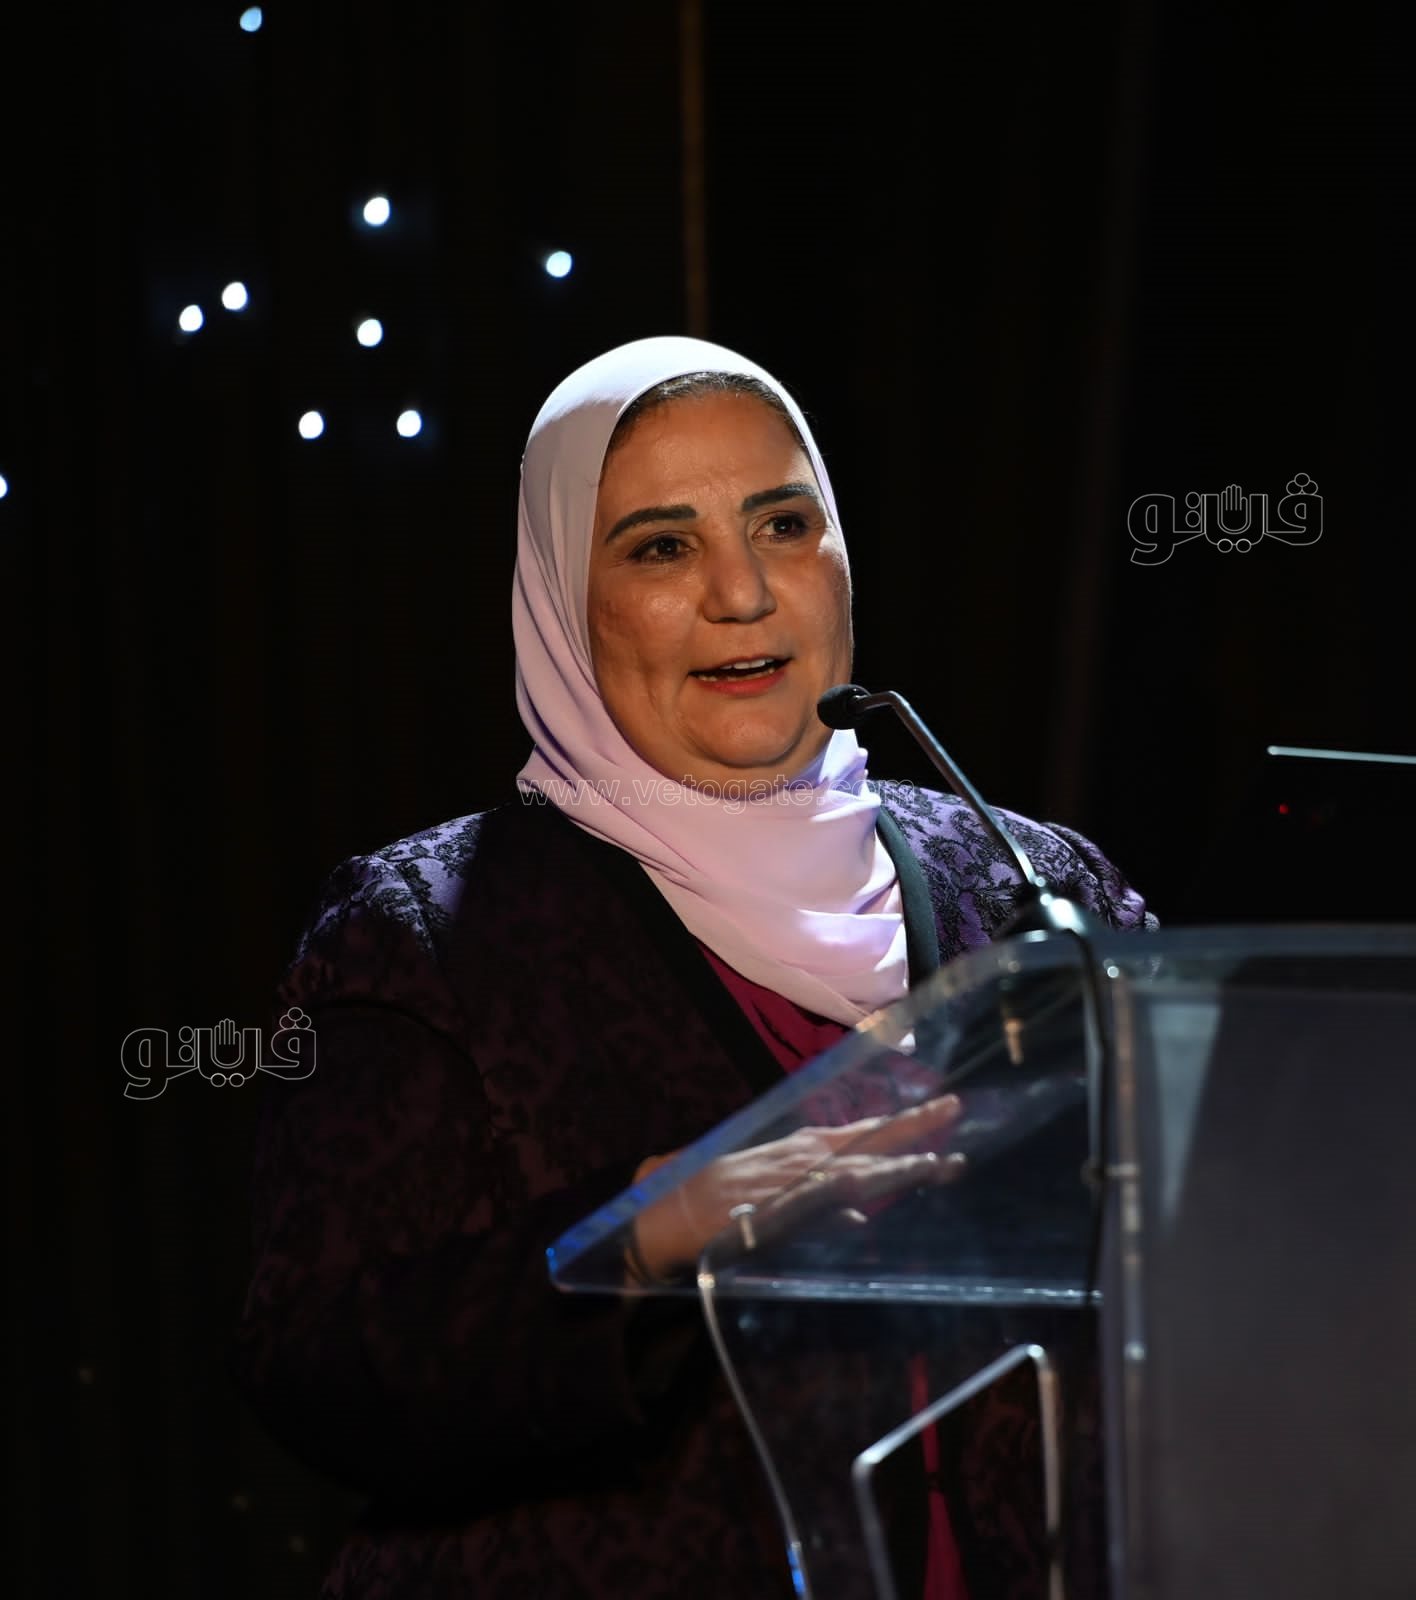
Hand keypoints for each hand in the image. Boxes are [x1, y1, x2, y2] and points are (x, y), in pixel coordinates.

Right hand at [629, 1095, 965, 1280]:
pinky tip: (864, 1210)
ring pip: (850, 1172)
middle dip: (912, 1128)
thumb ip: (818, 1208)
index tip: (942, 1111)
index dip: (902, 1125)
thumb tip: (859, 1217)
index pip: (862, 1134)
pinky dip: (837, 1206)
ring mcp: (787, 1183)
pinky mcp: (768, 1209)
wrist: (666, 1213)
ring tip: (940, 1161)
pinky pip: (810, 1209)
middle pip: (866, 1141)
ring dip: (894, 1167)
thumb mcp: (772, 1194)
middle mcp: (801, 1160)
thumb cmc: (714, 1201)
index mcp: (801, 1150)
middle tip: (956, 1108)